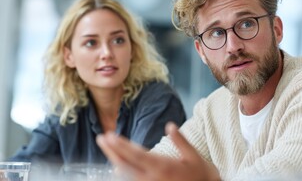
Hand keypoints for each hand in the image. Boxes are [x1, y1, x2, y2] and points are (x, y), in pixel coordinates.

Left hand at [96, 122, 220, 180]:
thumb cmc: (200, 174)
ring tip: (107, 148)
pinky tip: (118, 166)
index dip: (121, 146)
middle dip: (112, 151)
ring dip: (115, 161)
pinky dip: (124, 173)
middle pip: (126, 165)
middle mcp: (152, 178)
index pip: (136, 155)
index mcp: (163, 166)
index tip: (110, 136)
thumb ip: (180, 141)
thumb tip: (169, 125)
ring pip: (126, 175)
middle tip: (101, 138)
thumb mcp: (193, 156)